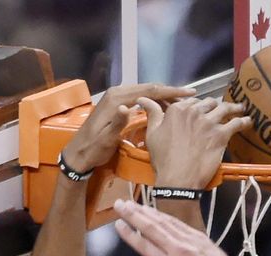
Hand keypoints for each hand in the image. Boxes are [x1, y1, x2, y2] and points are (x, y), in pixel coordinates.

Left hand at [62, 83, 194, 174]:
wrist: (79, 153)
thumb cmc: (94, 149)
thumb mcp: (106, 138)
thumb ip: (117, 122)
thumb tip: (128, 107)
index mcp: (117, 99)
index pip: (149, 91)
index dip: (170, 91)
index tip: (189, 93)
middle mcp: (117, 93)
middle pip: (149, 88)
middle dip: (171, 92)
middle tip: (191, 98)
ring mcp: (117, 97)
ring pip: (146, 92)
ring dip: (164, 97)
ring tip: (182, 104)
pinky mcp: (118, 104)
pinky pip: (141, 98)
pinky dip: (154, 101)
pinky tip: (164, 108)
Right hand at [114, 200, 253, 255]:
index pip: (144, 245)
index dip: (129, 234)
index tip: (117, 223)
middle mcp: (178, 249)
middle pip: (152, 227)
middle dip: (134, 214)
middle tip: (119, 203)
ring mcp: (191, 240)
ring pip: (165, 222)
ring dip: (147, 211)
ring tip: (133, 204)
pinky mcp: (200, 236)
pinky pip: (178, 224)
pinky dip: (165, 217)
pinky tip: (156, 212)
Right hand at [141, 96, 250, 188]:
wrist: (178, 178)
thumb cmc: (163, 158)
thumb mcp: (152, 132)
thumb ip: (152, 113)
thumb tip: (143, 99)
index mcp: (177, 109)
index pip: (192, 101)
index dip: (198, 105)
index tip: (202, 109)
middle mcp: (194, 112)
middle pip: (209, 103)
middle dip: (215, 105)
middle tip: (222, 108)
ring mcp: (209, 122)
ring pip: (225, 109)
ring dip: (234, 108)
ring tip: (240, 108)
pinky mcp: (221, 135)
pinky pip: (236, 123)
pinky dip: (244, 121)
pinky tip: (248, 120)